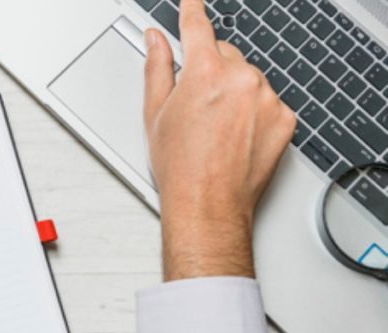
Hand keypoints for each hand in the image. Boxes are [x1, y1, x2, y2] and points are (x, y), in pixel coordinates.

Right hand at [143, 0, 295, 280]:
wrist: (208, 204)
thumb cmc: (179, 167)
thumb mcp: (155, 113)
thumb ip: (157, 67)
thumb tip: (156, 41)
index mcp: (204, 73)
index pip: (198, 27)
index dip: (192, 11)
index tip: (192, 2)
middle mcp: (240, 80)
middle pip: (225, 54)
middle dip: (210, 69)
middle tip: (194, 102)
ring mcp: (267, 98)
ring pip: (248, 78)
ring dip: (234, 91)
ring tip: (215, 127)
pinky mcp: (284, 117)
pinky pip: (268, 101)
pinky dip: (254, 111)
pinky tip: (235, 135)